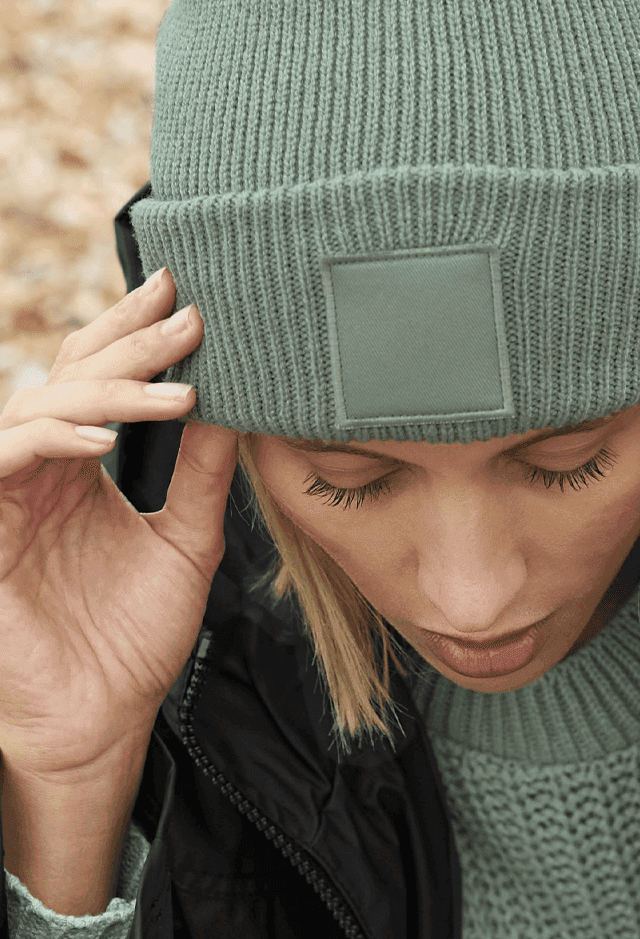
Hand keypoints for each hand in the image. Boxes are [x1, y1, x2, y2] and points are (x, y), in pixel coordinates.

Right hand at [0, 271, 236, 780]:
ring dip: (109, 391)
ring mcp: (11, 493)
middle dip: (131, 341)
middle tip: (189, 317)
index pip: (98, 375)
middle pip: (72, 374)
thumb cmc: (136, 638)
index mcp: (82, 463)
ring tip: (176, 391)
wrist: (102, 721)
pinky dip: (55, 439)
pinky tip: (106, 442)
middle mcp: (43, 468)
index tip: (185, 291)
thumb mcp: (188, 538)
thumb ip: (205, 471)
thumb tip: (243, 400)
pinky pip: (7, 459)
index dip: (133, 329)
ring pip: (43, 406)